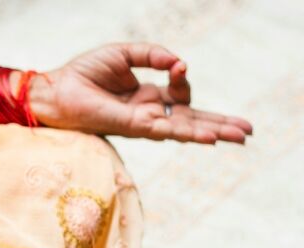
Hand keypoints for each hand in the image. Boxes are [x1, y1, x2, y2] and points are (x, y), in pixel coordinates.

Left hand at [33, 43, 251, 143]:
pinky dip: (190, 133)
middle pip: (193, 120)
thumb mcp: (123, 54)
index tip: (178, 65)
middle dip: (221, 124)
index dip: (182, 78)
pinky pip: (167, 130)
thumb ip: (153, 55)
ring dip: (214, 132)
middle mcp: (149, 114)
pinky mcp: (133, 128)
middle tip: (248, 131)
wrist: (55, 91)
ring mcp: (143, 123)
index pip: (179, 92)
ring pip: (186, 129)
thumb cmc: (83, 74)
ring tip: (241, 137)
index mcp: (147, 97)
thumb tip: (180, 62)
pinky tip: (210, 137)